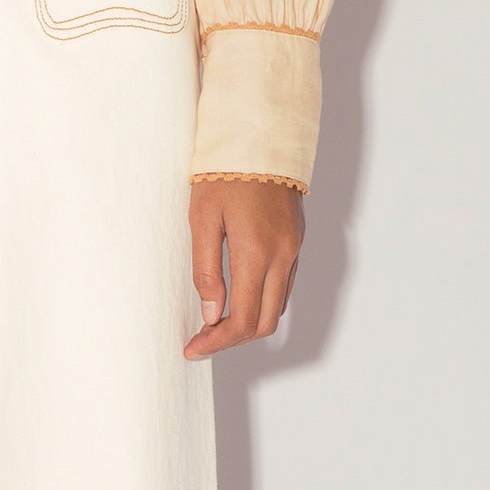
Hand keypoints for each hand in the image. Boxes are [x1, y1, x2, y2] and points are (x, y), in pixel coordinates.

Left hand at [185, 179, 302, 359]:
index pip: (243, 319)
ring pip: (277, 307)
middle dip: (233, 339)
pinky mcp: (296, 242)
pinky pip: (283, 286)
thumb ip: (206, 271)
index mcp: (256, 253)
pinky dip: (262, 302)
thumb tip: (211, 315)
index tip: (192, 349)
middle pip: (265, 322)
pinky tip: (237, 298)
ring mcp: (294, 250)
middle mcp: (282, 256)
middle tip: (201, 341)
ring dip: (249, 323)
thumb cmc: (224, 175)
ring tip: (215, 323)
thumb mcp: (202, 220)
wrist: (260, 139)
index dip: (217, 342)